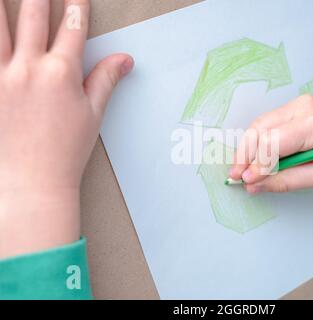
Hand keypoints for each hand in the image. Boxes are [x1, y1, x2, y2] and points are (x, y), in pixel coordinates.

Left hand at [0, 0, 132, 257]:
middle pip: (33, 16)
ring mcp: (1, 77)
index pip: (72, 27)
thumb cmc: (65, 152)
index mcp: (62, 73)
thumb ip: (105, 80)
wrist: (31, 182)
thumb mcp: (92, 114)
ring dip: (2, 6)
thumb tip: (125, 59)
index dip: (76, 6)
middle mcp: (29, 68)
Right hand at [229, 95, 312, 193]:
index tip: (246, 183)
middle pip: (260, 129)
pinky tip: (254, 158)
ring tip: (241, 170)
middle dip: (245, 155)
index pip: (273, 142)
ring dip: (247, 148)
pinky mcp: (294, 106)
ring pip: (259, 124)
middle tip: (235, 178)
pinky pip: (267, 123)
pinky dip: (257, 141)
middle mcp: (304, 107)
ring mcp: (298, 103)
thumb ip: (287, 180)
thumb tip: (253, 185)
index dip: (256, 163)